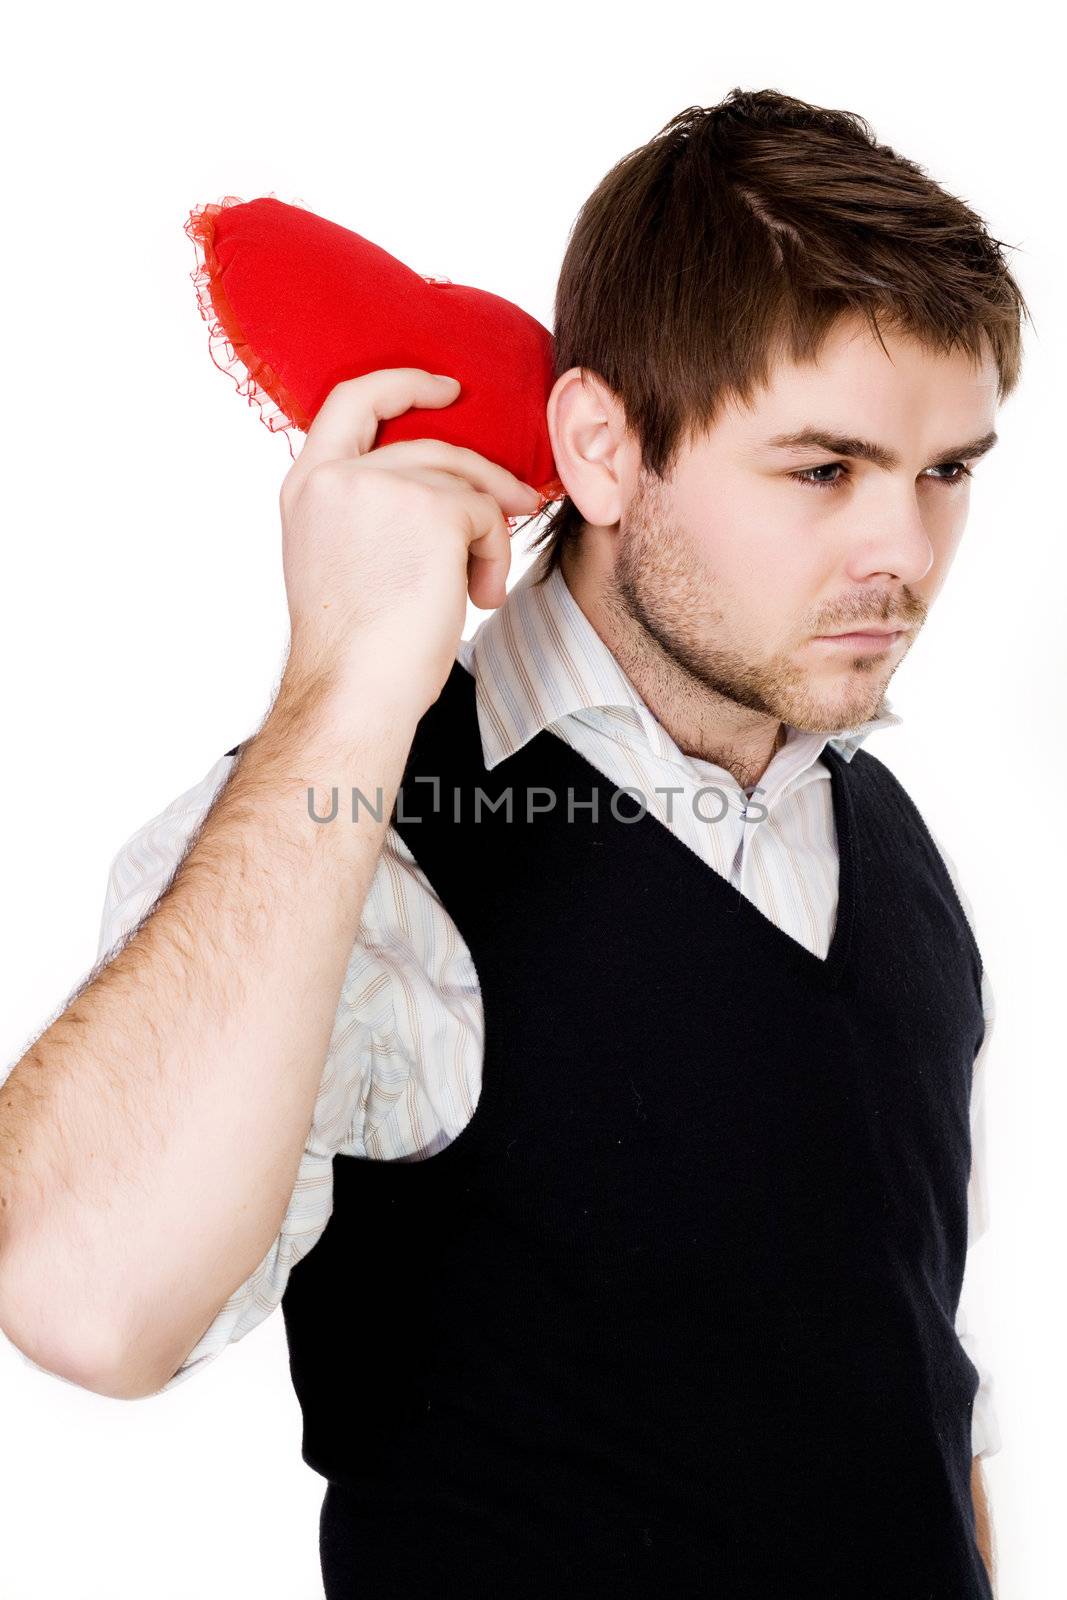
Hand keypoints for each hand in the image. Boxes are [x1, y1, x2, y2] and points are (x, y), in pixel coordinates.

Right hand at [277, 368, 540, 718]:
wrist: (355, 690)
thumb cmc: (355, 649)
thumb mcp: (339, 558)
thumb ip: (366, 510)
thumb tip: (442, 490)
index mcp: (307, 487)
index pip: (351, 402)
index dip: (403, 385)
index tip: (446, 389)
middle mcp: (338, 477)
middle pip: (431, 444)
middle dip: (484, 474)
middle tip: (520, 501)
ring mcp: (383, 487)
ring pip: (465, 483)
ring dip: (488, 534)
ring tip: (480, 586)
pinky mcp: (432, 508)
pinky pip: (488, 514)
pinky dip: (495, 555)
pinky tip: (478, 597)